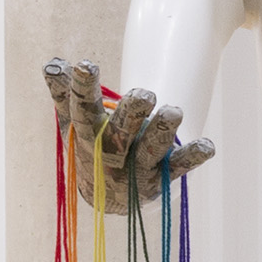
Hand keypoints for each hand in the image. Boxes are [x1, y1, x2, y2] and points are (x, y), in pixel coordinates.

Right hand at [43, 57, 214, 208]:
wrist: (106, 197)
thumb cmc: (89, 146)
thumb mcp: (74, 122)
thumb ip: (66, 93)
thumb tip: (53, 64)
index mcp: (87, 135)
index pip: (82, 109)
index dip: (81, 88)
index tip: (84, 64)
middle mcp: (111, 154)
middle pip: (119, 133)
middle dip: (131, 114)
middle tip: (144, 94)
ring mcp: (137, 168)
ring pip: (150, 150)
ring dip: (163, 131)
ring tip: (174, 110)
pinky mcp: (160, 178)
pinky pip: (177, 167)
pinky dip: (193, 157)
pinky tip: (208, 145)